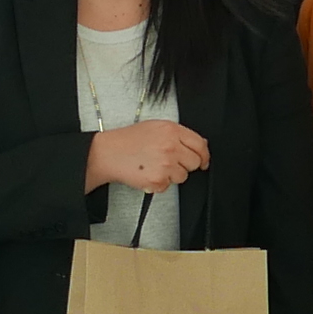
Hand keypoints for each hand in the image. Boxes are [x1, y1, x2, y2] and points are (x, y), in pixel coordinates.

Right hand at [85, 121, 213, 194]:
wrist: (108, 153)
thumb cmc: (128, 140)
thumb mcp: (155, 127)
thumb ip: (178, 135)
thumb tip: (200, 144)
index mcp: (171, 130)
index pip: (200, 144)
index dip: (204, 155)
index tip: (204, 161)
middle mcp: (170, 146)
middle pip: (194, 162)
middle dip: (185, 164)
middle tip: (169, 162)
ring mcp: (165, 164)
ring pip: (182, 176)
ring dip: (171, 175)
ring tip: (155, 166)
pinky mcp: (158, 180)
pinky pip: (168, 186)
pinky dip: (159, 183)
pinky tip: (148, 173)